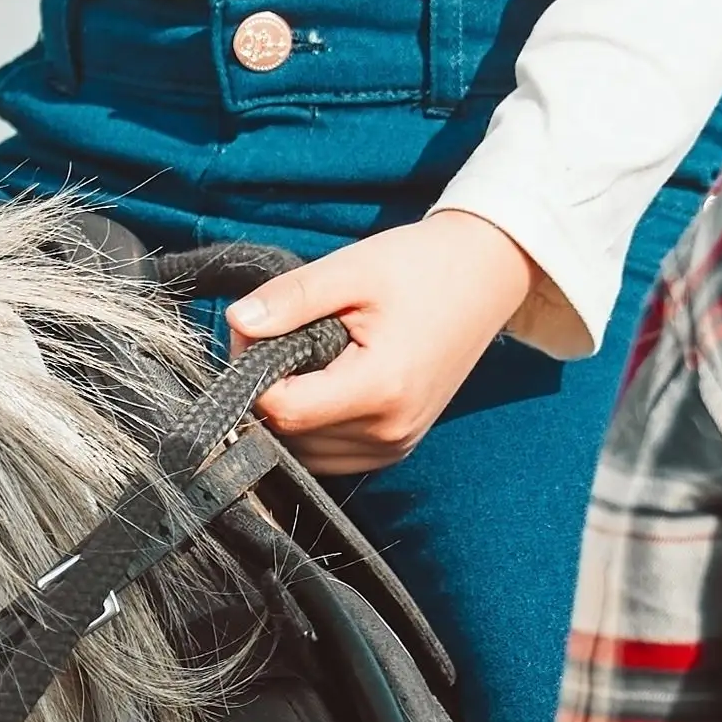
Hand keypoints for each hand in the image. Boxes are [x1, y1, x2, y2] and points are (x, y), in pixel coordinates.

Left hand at [221, 212, 554, 474]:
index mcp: (380, 389)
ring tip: (300, 355)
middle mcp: (389, 431)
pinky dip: (312, 424)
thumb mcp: (351, 269)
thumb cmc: (423, 266)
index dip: (251, 375)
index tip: (252, 335)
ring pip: (305, 452)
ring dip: (287, 412)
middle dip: (265, 390)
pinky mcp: (396, 446)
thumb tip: (235, 323)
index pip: (283, 411)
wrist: (487, 275)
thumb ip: (291, 299)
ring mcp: (396, 445)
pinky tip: (320, 380)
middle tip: (272, 335)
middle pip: (290, 435)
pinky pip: (331, 454)